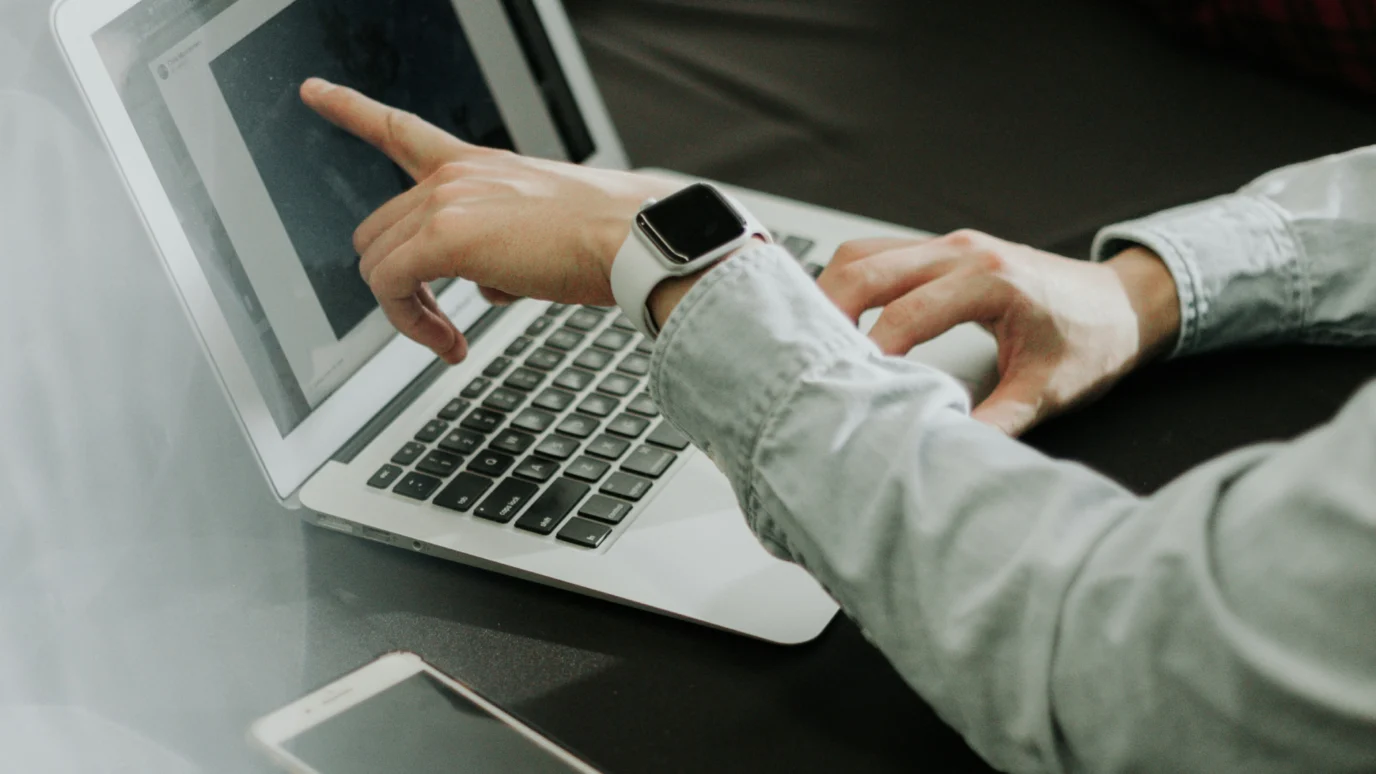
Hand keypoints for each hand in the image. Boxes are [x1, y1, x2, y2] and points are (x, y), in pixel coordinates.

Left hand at [300, 78, 677, 362]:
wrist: (634, 238)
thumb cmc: (609, 239)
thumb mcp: (545, 230)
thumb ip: (502, 248)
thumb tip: (487, 287)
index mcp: (479, 166)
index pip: (402, 130)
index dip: (351, 108)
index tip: (314, 90)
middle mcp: (456, 175)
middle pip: (379, 230)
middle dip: (399, 282)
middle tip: (439, 321)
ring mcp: (447, 201)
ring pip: (378, 264)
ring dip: (407, 311)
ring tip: (448, 338)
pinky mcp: (445, 238)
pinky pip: (391, 288)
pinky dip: (412, 323)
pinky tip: (449, 343)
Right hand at [816, 230, 1180, 434]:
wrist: (1124, 303)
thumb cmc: (1092, 339)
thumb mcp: (1048, 391)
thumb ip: (995, 422)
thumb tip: (943, 450)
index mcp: (991, 279)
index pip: (906, 312)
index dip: (870, 351)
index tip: (847, 386)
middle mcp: (963, 251)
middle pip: (867, 267)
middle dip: (827, 311)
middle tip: (803, 358)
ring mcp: (950, 245)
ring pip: (865, 253)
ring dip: (831, 291)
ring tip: (811, 339)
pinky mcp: (942, 251)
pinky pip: (879, 255)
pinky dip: (850, 283)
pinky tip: (838, 319)